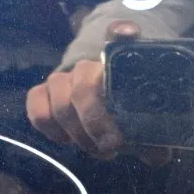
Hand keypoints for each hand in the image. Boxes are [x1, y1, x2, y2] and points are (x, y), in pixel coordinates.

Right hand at [26, 20, 170, 164]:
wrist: (100, 99)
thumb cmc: (125, 109)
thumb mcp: (144, 119)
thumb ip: (152, 133)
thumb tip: (157, 156)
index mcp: (117, 63)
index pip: (117, 39)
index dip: (120, 37)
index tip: (127, 45)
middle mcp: (87, 66)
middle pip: (83, 89)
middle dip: (95, 123)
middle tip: (111, 146)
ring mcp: (62, 78)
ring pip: (59, 102)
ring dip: (77, 132)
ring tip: (96, 149)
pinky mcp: (43, 92)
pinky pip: (36, 104)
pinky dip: (48, 126)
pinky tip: (67, 140)